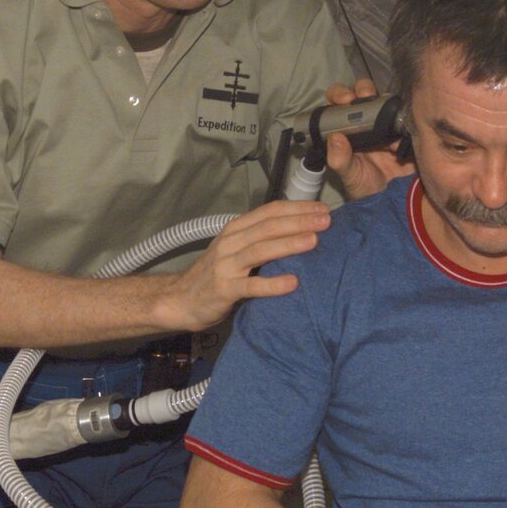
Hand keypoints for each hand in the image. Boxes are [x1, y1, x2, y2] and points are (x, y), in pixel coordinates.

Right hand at [153, 200, 328, 332]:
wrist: (180, 299)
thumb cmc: (216, 274)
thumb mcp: (235, 250)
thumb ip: (260, 240)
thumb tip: (300, 231)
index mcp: (236, 229)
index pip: (269, 212)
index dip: (297, 208)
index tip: (322, 208)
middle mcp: (230, 242)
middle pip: (268, 227)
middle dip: (299, 221)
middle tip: (326, 220)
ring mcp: (226, 265)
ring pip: (261, 250)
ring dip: (289, 243)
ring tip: (314, 241)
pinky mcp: (224, 290)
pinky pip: (251, 286)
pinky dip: (273, 284)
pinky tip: (293, 283)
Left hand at [324, 79, 414, 199]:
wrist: (397, 201)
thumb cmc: (367, 188)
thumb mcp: (350, 176)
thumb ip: (340, 160)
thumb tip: (334, 138)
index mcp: (347, 130)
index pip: (338, 105)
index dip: (338, 96)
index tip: (344, 100)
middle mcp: (366, 122)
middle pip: (361, 94)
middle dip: (361, 89)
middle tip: (361, 96)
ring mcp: (387, 123)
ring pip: (384, 99)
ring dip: (383, 99)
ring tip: (384, 112)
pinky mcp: (406, 129)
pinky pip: (405, 115)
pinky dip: (403, 117)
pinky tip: (400, 130)